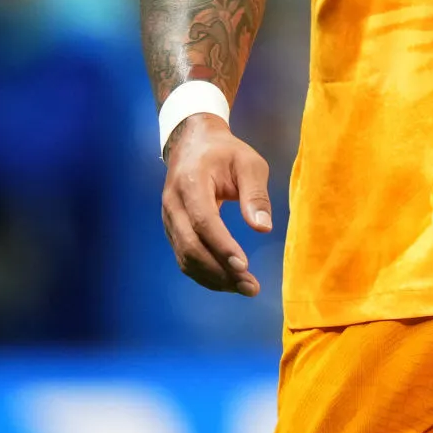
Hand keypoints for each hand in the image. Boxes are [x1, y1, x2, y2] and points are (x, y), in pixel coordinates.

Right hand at [161, 114, 272, 294]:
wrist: (192, 144)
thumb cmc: (225, 153)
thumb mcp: (248, 162)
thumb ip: (256, 193)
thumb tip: (263, 228)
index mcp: (190, 182)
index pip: (203, 221)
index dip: (222, 246)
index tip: (244, 266)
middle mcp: (173, 204)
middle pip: (191, 246)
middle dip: (220, 270)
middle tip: (250, 287)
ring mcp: (169, 219)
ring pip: (185, 257)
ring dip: (213, 278)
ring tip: (244, 288)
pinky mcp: (173, 230)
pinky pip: (184, 258)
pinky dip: (204, 273)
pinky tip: (227, 281)